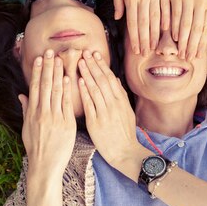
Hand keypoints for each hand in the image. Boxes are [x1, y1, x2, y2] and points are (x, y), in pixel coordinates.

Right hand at [19, 49, 76, 177]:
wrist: (45, 165)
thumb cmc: (36, 147)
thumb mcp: (26, 128)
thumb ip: (26, 109)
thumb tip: (22, 94)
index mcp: (32, 113)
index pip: (35, 87)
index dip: (37, 72)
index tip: (39, 58)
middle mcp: (42, 113)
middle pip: (45, 86)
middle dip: (48, 67)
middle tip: (50, 52)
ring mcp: (54, 118)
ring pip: (56, 91)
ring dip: (57, 73)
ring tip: (59, 59)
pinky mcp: (66, 124)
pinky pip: (66, 104)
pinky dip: (67, 90)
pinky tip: (68, 77)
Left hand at [77, 51, 142, 169]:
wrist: (125, 153)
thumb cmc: (125, 133)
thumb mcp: (127, 112)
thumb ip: (121, 95)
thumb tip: (115, 79)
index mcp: (121, 101)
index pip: (110, 78)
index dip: (101, 65)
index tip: (94, 54)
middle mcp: (114, 104)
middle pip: (102, 80)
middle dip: (93, 65)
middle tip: (84, 52)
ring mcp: (105, 113)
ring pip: (95, 89)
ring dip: (87, 74)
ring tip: (80, 62)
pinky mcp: (96, 123)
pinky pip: (90, 104)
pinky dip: (84, 92)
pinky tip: (79, 82)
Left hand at [111, 0, 170, 54]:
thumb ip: (118, 2)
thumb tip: (118, 19)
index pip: (132, 24)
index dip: (135, 38)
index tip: (137, 50)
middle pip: (144, 24)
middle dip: (145, 41)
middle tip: (146, 53)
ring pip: (155, 18)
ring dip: (155, 34)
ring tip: (156, 46)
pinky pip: (167, 6)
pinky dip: (168, 18)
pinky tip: (168, 29)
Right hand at [169, 0, 206, 59]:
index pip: (206, 28)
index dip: (201, 43)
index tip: (197, 55)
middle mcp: (201, 3)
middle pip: (197, 29)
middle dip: (192, 45)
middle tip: (187, 59)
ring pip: (186, 24)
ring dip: (183, 40)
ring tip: (180, 52)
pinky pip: (175, 14)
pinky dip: (174, 26)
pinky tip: (172, 36)